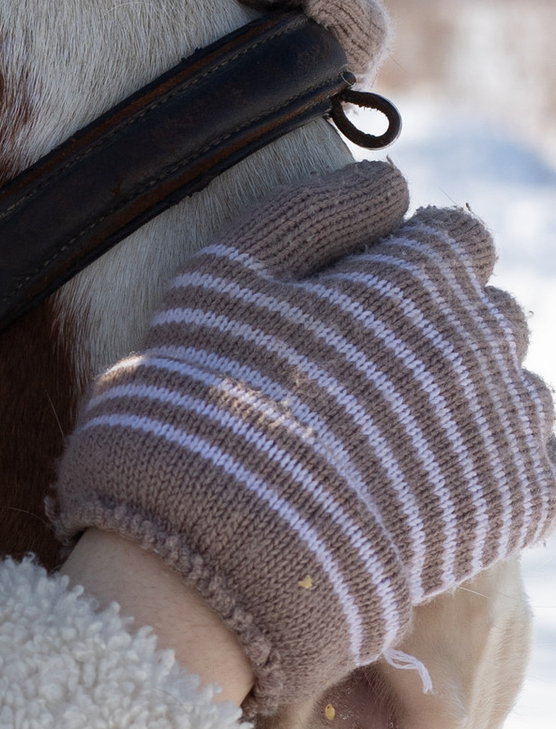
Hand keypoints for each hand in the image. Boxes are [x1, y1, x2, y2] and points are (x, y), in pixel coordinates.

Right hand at [53, 171, 553, 715]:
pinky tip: (431, 498)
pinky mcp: (517, 501)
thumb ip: (310, 210)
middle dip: (443, 337)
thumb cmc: (206, 402)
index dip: (409, 270)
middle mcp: (480, 336)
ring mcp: (504, 421)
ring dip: (470, 408)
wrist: (226, 545)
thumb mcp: (221, 277)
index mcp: (418, 272)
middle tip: (366, 390)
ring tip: (391, 452)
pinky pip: (540, 472)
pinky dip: (498, 479)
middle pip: (490, 315)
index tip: (359, 314)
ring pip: (517, 391)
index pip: (456, 239)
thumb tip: (394, 182)